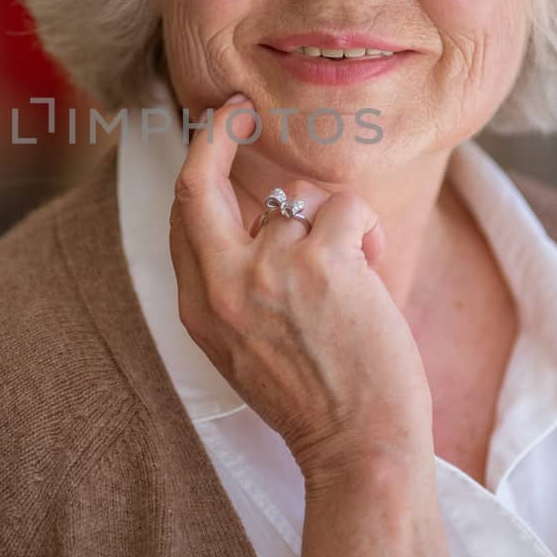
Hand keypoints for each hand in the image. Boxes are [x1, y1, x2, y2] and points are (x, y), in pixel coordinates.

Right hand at [168, 95, 434, 483]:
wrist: (358, 448)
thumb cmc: (315, 401)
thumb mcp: (243, 347)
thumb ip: (233, 286)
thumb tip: (252, 220)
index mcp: (199, 307)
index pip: (182, 215)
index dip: (198, 167)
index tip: (214, 133)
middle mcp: (222, 284)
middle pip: (198, 182)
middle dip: (216, 134)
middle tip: (239, 108)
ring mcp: (269, 270)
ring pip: (298, 200)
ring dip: (334, 225)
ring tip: (354, 275)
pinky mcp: (323, 262)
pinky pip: (345, 208)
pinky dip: (368, 232)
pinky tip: (373, 270)